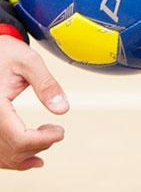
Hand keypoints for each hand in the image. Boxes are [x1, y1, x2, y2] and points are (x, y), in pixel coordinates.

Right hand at [0, 35, 68, 169]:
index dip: (43, 140)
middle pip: (13, 150)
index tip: (60, 132)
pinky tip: (33, 157)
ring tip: (48, 138)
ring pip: (4, 157)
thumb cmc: (6, 53)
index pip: (19, 138)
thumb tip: (63, 109)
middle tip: (57, 132)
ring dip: (28, 154)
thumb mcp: (29, 61)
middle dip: (39, 145)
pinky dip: (14, 158)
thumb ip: (46, 84)